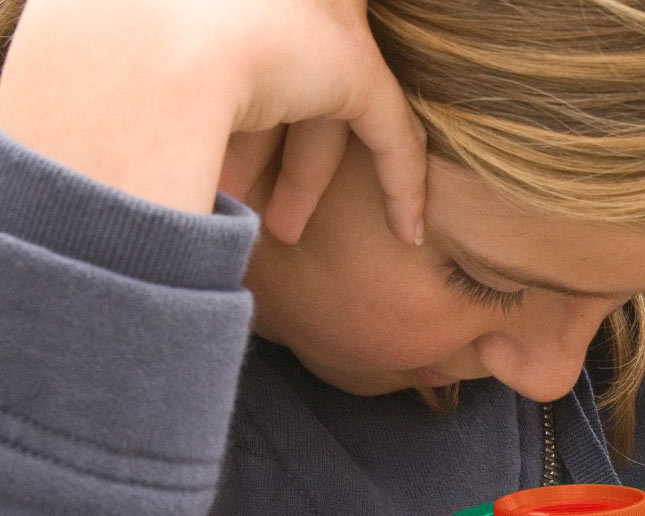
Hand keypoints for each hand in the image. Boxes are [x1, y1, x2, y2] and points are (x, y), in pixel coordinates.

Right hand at [0, 0, 425, 243]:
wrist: (139, 48)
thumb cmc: (108, 71)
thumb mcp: (125, 82)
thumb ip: (147, 102)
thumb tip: (112, 153)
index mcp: (202, 4)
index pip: (231, 60)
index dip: (227, 120)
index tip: (212, 162)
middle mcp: (262, 1)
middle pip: (276, 86)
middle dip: (265, 154)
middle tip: (245, 201)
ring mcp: (308, 22)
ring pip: (324, 114)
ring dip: (305, 179)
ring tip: (285, 234)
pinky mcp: (350, 66)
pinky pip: (389, 132)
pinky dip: (401, 184)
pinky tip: (407, 232)